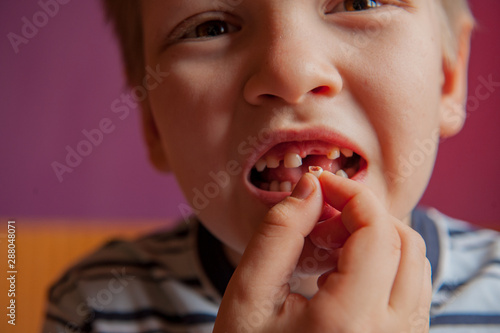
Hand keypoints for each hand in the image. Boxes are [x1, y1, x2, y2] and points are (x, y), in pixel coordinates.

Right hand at [214, 171, 431, 332]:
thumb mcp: (249, 296)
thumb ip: (278, 234)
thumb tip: (310, 186)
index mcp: (351, 323)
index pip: (377, 232)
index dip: (350, 195)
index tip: (318, 183)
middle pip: (404, 241)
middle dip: (362, 214)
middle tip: (318, 218)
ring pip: (414, 263)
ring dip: (374, 237)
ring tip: (326, 244)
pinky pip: (410, 287)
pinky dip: (382, 262)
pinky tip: (341, 270)